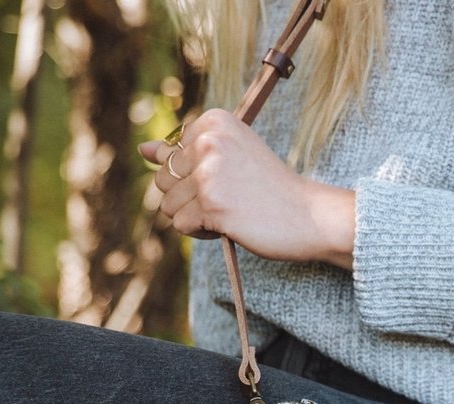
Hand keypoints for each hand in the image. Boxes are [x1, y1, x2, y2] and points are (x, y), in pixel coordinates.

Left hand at [140, 110, 354, 269]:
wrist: (309, 216)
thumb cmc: (271, 189)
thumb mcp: (229, 158)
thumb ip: (184, 152)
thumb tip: (143, 150)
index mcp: (214, 121)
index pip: (171, 156)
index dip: (195, 177)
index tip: (231, 178)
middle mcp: (209, 142)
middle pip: (164, 181)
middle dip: (189, 199)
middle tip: (230, 199)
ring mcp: (209, 174)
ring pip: (169, 206)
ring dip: (194, 217)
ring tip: (229, 213)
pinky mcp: (212, 205)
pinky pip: (182, 225)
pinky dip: (202, 232)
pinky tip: (229, 226)